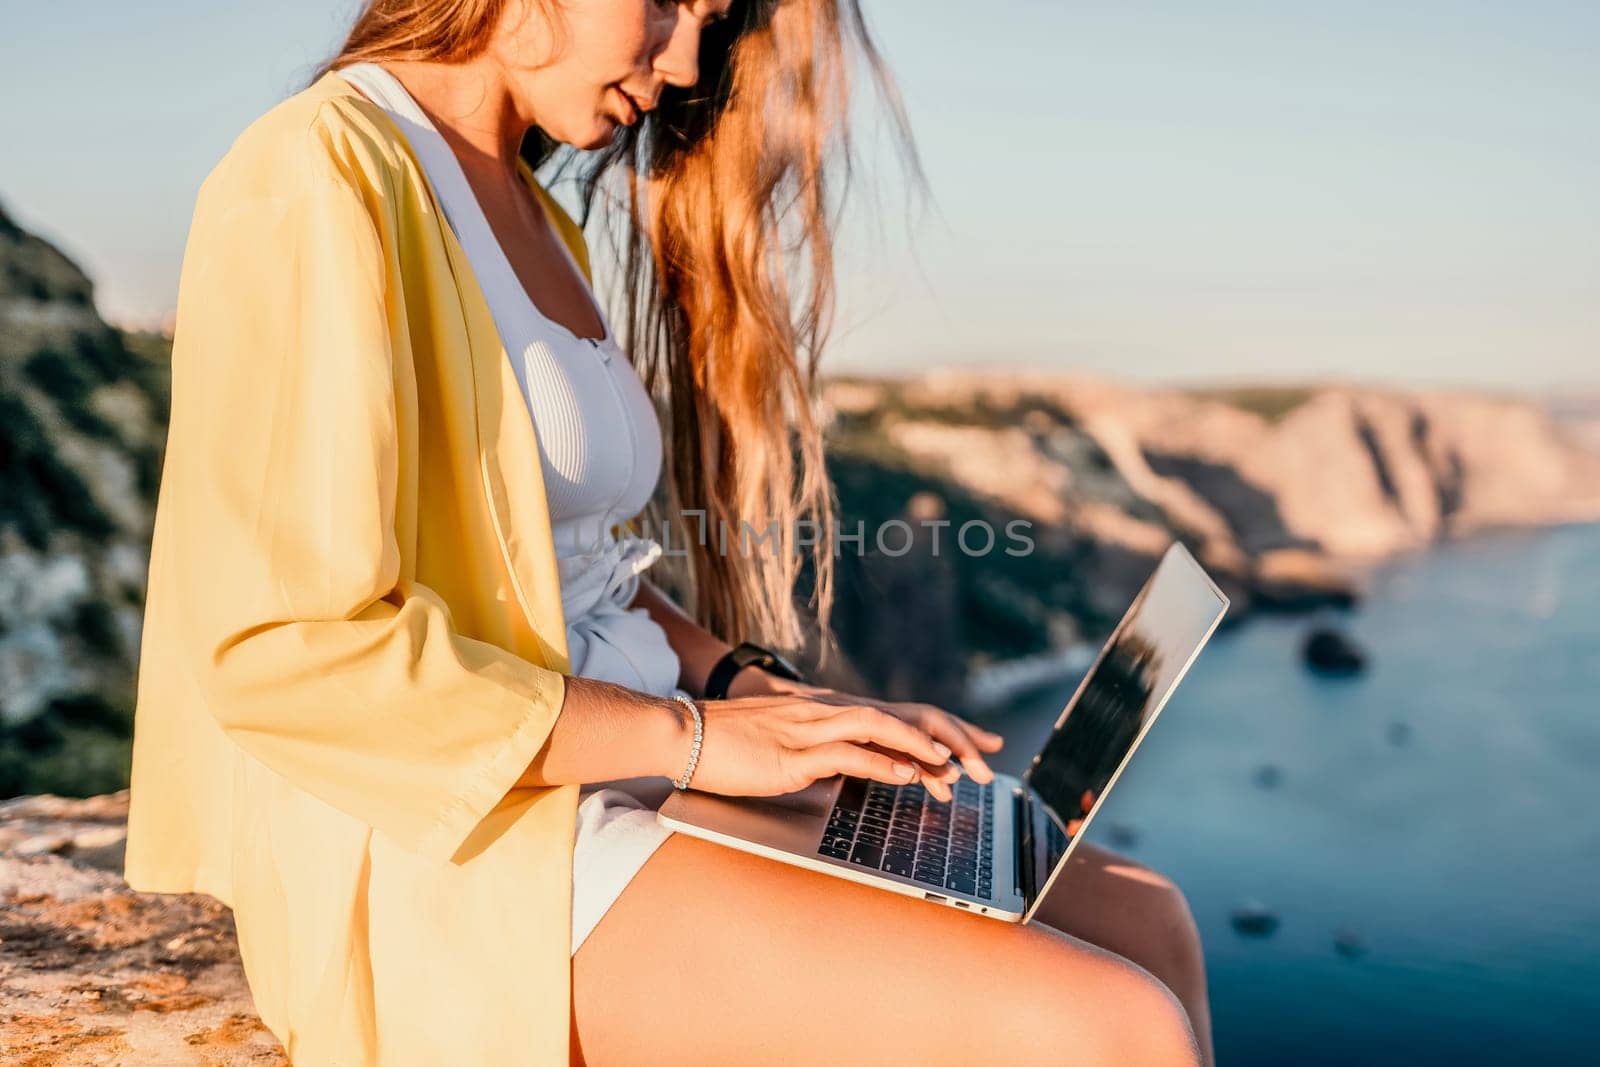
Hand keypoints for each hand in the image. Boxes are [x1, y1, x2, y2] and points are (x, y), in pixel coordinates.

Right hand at [725, 673, 1004, 801]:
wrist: (684, 735)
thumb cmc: (727, 746)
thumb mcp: (783, 746)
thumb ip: (818, 753)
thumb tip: (847, 769)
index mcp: (824, 712)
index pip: (894, 713)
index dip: (939, 727)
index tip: (977, 744)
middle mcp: (824, 713)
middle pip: (899, 715)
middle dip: (944, 737)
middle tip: (983, 761)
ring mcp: (809, 730)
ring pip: (878, 727)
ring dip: (919, 747)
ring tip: (951, 767)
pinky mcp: (792, 754)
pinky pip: (846, 753)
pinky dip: (880, 762)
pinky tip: (903, 774)